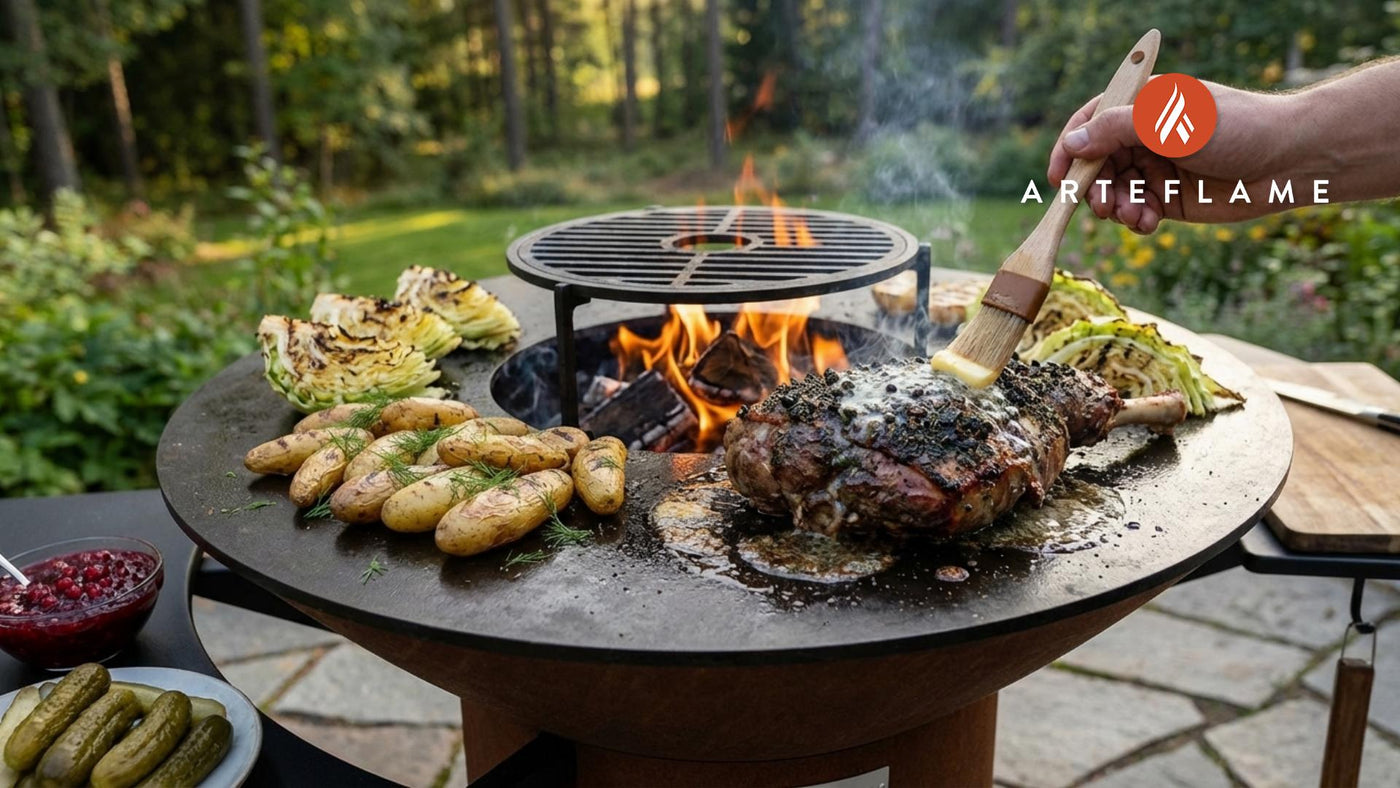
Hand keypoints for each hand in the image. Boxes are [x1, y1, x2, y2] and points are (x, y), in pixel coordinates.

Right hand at [1047, 80, 1290, 232]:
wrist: (1288, 162)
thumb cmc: (1235, 128)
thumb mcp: (1170, 122)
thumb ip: (1116, 129)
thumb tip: (1072, 143)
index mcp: (1143, 107)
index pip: (1090, 122)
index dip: (1069, 147)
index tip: (1058, 177)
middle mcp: (1144, 137)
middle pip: (1096, 164)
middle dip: (1092, 187)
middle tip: (1100, 205)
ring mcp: (1155, 168)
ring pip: (1112, 192)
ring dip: (1114, 207)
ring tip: (1133, 216)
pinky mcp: (1169, 198)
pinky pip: (1135, 212)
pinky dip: (1134, 220)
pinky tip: (1148, 222)